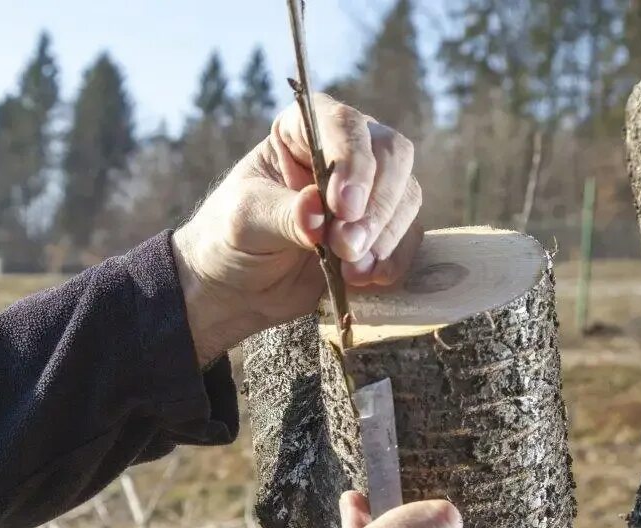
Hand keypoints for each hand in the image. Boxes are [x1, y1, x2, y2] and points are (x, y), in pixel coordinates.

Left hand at [174, 94, 423, 364]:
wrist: (236, 288)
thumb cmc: (230, 238)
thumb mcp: (246, 221)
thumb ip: (283, 214)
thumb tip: (318, 213)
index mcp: (304, 130)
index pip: (345, 125)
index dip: (354, 162)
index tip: (343, 207)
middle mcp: (344, 150)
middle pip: (392, 155)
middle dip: (376, 206)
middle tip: (347, 246)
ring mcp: (369, 189)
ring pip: (407, 195)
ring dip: (385, 236)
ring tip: (351, 271)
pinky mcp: (380, 229)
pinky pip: (409, 235)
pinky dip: (394, 259)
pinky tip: (365, 278)